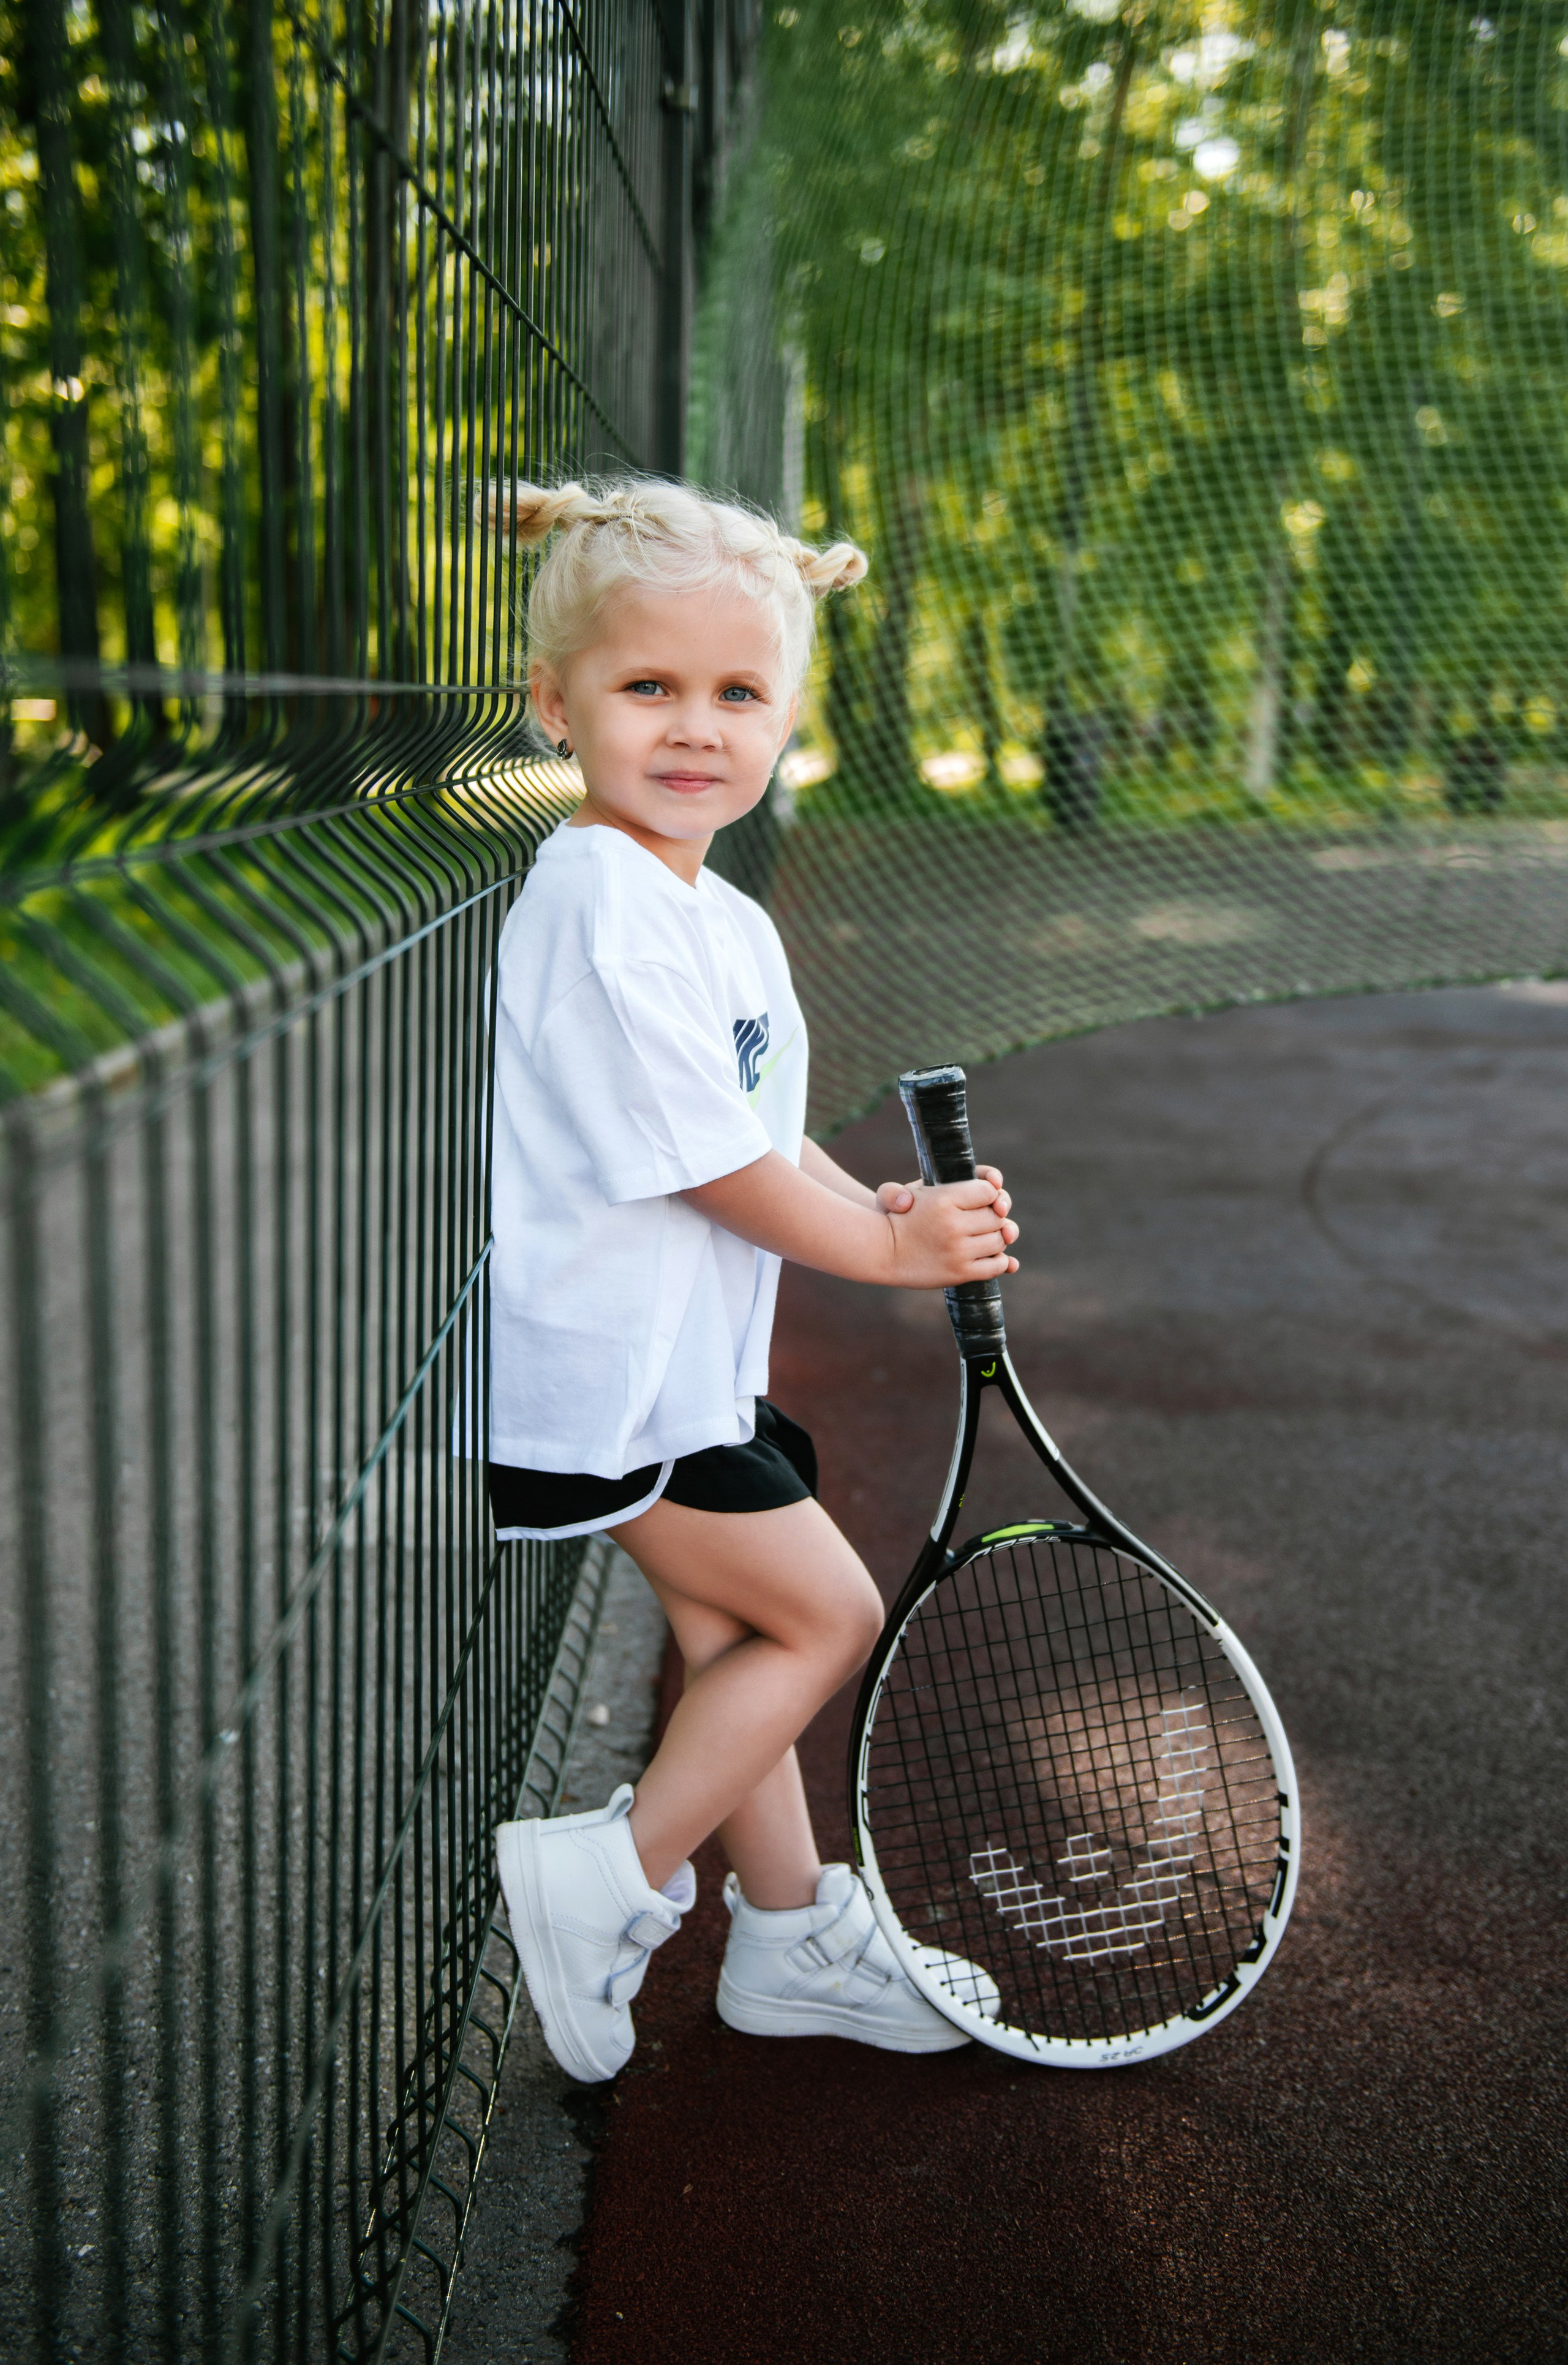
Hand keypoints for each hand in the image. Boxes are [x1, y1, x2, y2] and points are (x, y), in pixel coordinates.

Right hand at [881, 1169, 1018, 1288]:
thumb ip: (945, 1180)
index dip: (990, 1192)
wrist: (882, 1251)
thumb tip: (954, 1194)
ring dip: (997, 1236)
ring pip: (1000, 1240)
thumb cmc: (900, 1216)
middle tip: (982, 1217)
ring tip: (984, 1235)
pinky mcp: (960, 1273)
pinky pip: (996, 1266)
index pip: (990, 1191)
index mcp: (944, 1199)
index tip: (983, 1197)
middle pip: (998, 1217)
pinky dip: (1000, 1260)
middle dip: (994, 1215)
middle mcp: (953, 1225)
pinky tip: (989, 1254)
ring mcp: (958, 1251)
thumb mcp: (913, 1189)